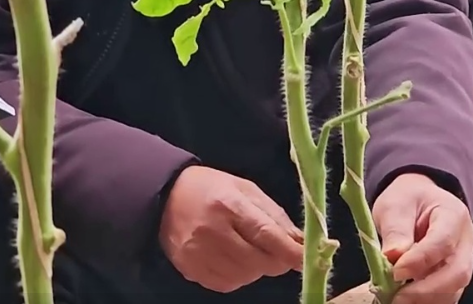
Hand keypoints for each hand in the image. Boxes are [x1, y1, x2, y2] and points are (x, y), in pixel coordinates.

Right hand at [158, 166, 304, 293]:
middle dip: (275, 261)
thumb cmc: (211, 188)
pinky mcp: (190, 268)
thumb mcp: (245, 189)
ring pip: (245, 277)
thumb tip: (300, 242)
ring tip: (247, 249)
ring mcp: (198, 253)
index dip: (290, 251)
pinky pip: (227, 284)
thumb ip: (274, 216)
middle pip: (258, 261)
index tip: (307, 259)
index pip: (266, 234)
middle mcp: (211, 231)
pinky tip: (233, 259)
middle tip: (276, 251)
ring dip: (255, 268)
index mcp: (228, 204)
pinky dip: (238, 276)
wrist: (165, 196)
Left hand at [373, 173, 472, 303]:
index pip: (443, 242)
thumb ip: (395, 230)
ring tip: (398, 300)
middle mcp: (465, 241)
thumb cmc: (408, 200)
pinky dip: (427, 301)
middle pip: (458, 272)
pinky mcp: (454, 277)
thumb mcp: (395, 205)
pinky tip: (407, 299)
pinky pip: (447, 295)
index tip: (396, 272)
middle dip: (427, 290)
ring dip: (427, 299)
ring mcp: (463, 261)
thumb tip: (393, 257)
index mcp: (453, 215)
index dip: (420, 261)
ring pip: (454, 289)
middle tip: (397, 297)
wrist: (418, 201)